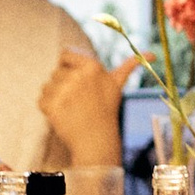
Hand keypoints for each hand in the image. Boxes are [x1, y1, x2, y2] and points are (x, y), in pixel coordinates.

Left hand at [40, 46, 140, 164]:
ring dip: (55, 97)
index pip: (64, 54)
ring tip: (71, 109)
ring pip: (47, 86)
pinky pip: (41, 100)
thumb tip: (153, 55)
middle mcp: (78, 75)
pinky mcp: (52, 105)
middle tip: (78, 100)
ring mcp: (64, 91)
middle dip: (63, 85)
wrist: (97, 140)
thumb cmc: (106, 110)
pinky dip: (48, 109)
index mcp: (92, 66)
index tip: (76, 81)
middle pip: (56, 72)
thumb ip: (129, 66)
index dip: (67, 67)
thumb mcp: (117, 84)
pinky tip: (63, 116)